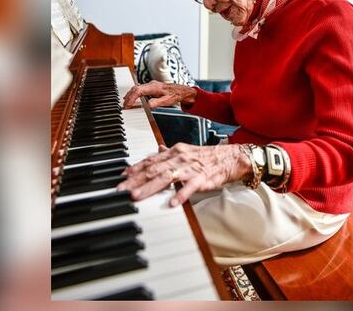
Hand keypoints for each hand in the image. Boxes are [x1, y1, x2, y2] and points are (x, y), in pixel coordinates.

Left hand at [116, 143, 252, 206]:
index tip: (122, 176)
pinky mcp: (202, 178)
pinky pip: (190, 187)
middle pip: (153, 170)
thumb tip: (156, 150)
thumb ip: (169, 153)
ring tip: (138, 196)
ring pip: (166, 177)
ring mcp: (190, 168)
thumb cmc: (207, 157)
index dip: (135, 168)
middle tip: (121, 190)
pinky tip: (171, 203)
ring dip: (150, 187)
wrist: (231, 157)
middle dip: (135, 180)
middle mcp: (180, 158)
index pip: (150, 161)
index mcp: (174, 151)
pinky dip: (180, 194)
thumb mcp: (186, 151)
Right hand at [122, 80, 196, 108]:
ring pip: (137, 88)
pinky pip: (140, 89)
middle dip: (128, 97)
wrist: (182, 91)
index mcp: (154, 87)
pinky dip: (134, 93)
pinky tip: (132, 98)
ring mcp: (151, 85)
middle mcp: (151, 84)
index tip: (128, 104)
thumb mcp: (166, 101)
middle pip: (135, 88)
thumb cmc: (175, 95)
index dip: (131, 98)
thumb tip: (147, 105)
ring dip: (130, 95)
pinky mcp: (151, 87)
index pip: (138, 90)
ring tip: (126, 103)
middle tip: (124, 105)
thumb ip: (156, 103)